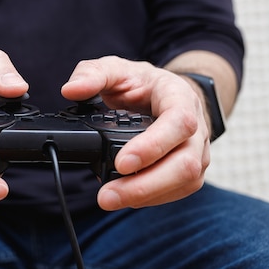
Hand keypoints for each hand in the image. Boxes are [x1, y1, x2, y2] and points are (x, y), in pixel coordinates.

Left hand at [61, 56, 210, 209]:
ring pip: (184, 182)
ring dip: (146, 196)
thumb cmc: (143, 83)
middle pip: (185, 163)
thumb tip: (71, 90)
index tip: (121, 163)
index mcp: (180, 98)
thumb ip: (93, 74)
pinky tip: (126, 198)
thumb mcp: (116, 69)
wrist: (164, 94)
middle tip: (108, 196)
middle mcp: (196, 127)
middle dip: (145, 185)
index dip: (153, 146)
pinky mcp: (191, 171)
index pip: (178, 123)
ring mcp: (197, 152)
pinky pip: (178, 191)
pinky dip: (151, 198)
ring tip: (110, 199)